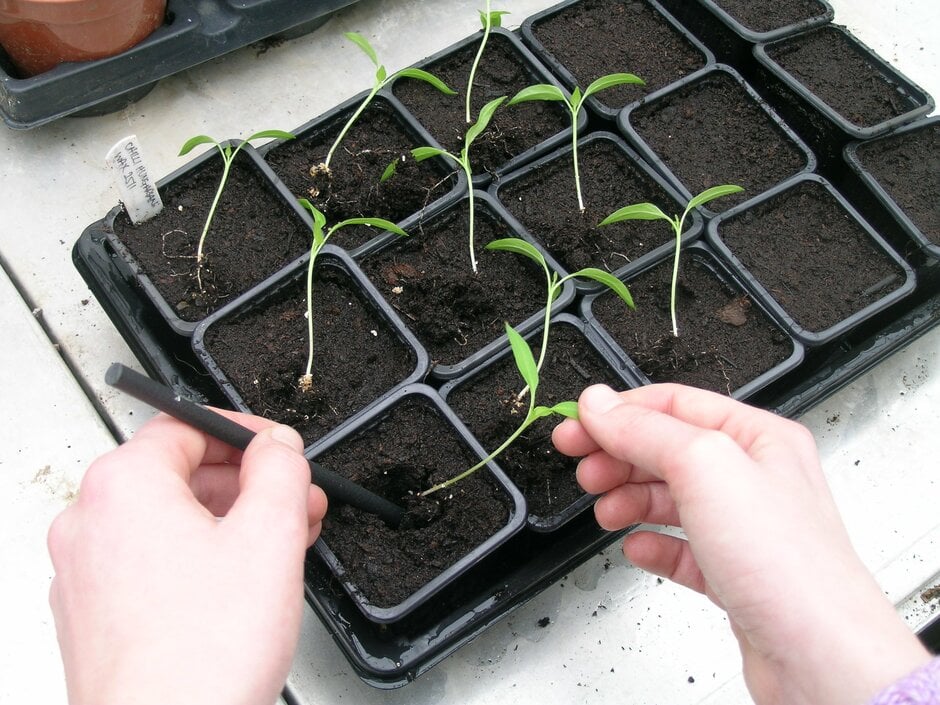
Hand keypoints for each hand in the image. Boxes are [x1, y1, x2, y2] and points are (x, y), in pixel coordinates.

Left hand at [48, 411, 326, 704]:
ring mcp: (87, 572)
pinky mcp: (95, 614)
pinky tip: (243, 584)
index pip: (187, 425)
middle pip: (180, 473)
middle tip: (295, 501)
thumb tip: (278, 446)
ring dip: (231, 521)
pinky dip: (200, 558)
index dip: (246, 433)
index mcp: (123, 486)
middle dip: (248, 483)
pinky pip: (152, 562)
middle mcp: (90, 522)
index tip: (280, 450)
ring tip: (282, 546)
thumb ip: (281, 470)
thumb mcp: (271, 535)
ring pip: (169, 520)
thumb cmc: (202, 655)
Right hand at [553, 383, 929, 704]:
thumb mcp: (705, 467)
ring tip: (606, 510)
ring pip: (670, 499)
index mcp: (757, 437)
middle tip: (583, 469)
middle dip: (619, 457)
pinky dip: (653, 545)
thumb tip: (600, 404)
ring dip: (630, 500)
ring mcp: (743, 528)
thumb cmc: (787, 562)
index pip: (674, 405)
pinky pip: (681, 549)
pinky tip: (638, 549)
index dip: (619, 412)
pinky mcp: (733, 574)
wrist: (817, 655)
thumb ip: (646, 430)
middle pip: (667, 450)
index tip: (577, 426)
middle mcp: (753, 478)